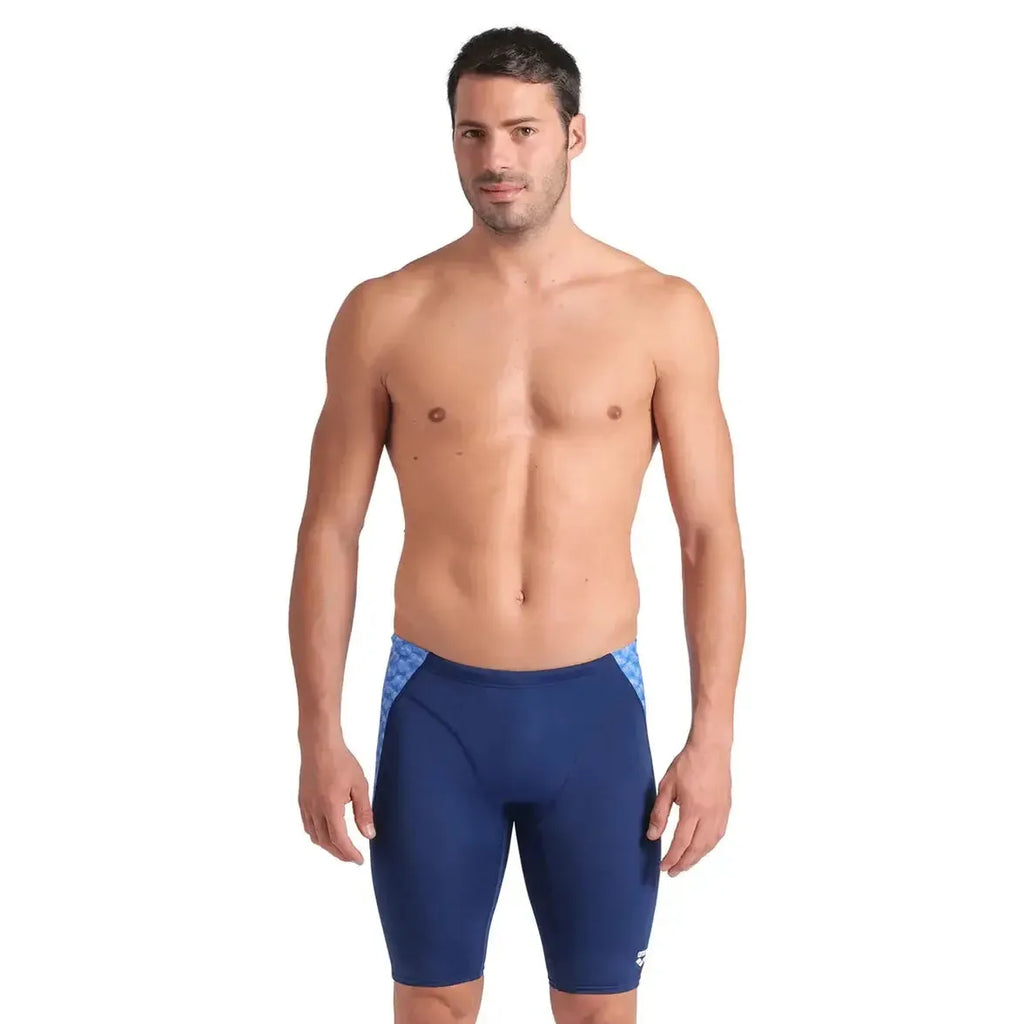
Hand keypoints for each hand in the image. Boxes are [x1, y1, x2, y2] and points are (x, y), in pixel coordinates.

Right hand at [298, 735, 375, 863]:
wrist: (319, 744)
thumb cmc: (341, 761)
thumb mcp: (360, 785)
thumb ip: (364, 812)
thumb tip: (369, 835)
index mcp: (330, 807)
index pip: (339, 840)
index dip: (349, 853)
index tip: (359, 860)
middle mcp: (315, 810)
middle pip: (326, 842)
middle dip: (339, 853)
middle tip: (352, 858)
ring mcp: (306, 806)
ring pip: (315, 836)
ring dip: (328, 846)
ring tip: (341, 849)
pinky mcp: (302, 800)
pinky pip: (308, 825)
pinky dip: (317, 835)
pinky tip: (326, 833)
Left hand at [646, 738, 730, 875]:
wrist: (711, 748)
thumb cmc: (688, 763)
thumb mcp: (666, 786)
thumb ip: (660, 812)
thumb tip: (653, 835)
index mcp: (693, 809)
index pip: (681, 842)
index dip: (672, 858)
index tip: (663, 867)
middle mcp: (710, 815)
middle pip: (697, 848)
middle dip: (684, 863)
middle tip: (673, 872)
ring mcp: (721, 813)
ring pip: (710, 844)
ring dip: (697, 858)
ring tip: (685, 864)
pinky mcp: (726, 809)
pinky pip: (718, 835)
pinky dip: (709, 846)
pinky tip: (701, 848)